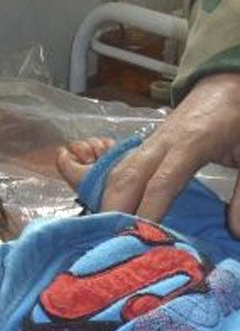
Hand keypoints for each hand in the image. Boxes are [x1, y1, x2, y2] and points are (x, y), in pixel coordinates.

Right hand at [100, 73, 239, 233]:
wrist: (227, 84)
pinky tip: (109, 215)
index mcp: (190, 142)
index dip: (147, 214)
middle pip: (126, 179)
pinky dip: (111, 195)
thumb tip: (234, 231)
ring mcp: (150, 144)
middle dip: (113, 214)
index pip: (160, 184)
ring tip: (104, 236)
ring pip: (118, 174)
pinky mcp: (145, 148)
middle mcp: (162, 143)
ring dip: (107, 205)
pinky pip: (120, 171)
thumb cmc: (237, 118)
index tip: (140, 241)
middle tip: (109, 246)